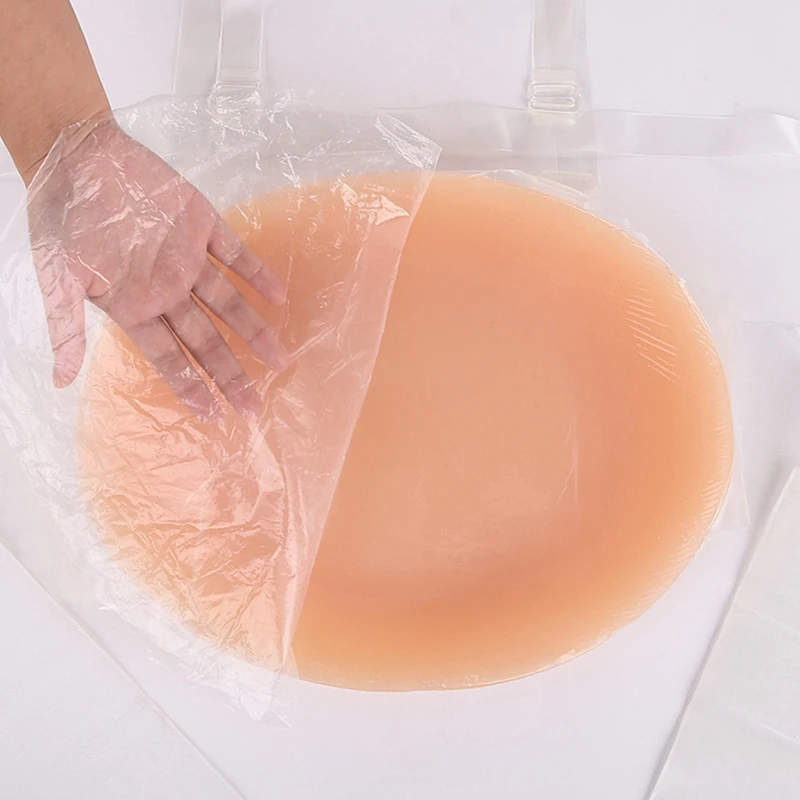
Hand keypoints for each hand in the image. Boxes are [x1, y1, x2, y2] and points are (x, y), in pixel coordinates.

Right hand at [26, 117, 287, 419]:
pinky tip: (279, 298)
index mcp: (135, 307)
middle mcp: (167, 290)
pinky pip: (236, 255)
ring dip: (254, 331)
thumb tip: (59, 382)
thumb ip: (64, 329)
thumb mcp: (56, 277)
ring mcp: (186, 259)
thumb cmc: (60, 215)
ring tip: (281, 361)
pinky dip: (256, 273)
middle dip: (230, 375)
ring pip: (228, 304)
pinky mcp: (202, 224)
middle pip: (206, 342)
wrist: (75, 153)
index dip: (191, 386)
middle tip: (255, 409)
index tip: (214, 416)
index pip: (170, 357)